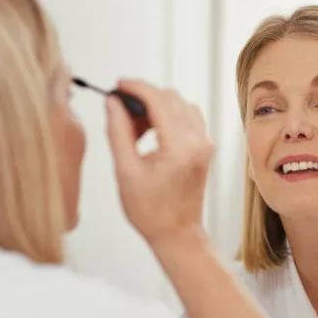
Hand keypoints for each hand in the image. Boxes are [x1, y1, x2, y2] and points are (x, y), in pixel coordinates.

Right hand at [104, 79, 213, 249]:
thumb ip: (118, 132)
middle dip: (143, 97)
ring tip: (133, 128)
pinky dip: (167, 116)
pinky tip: (149, 133)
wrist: (176, 233)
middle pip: (171, 98)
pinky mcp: (204, 147)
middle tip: (120, 111)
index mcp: (179, 147)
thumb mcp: (125, 171)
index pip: (158, 100)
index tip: (118, 85)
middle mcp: (198, 141)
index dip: (136, 88)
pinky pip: (187, 117)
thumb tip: (113, 103)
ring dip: (155, 107)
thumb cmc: (149, 211)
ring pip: (180, 105)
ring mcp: (205, 143)